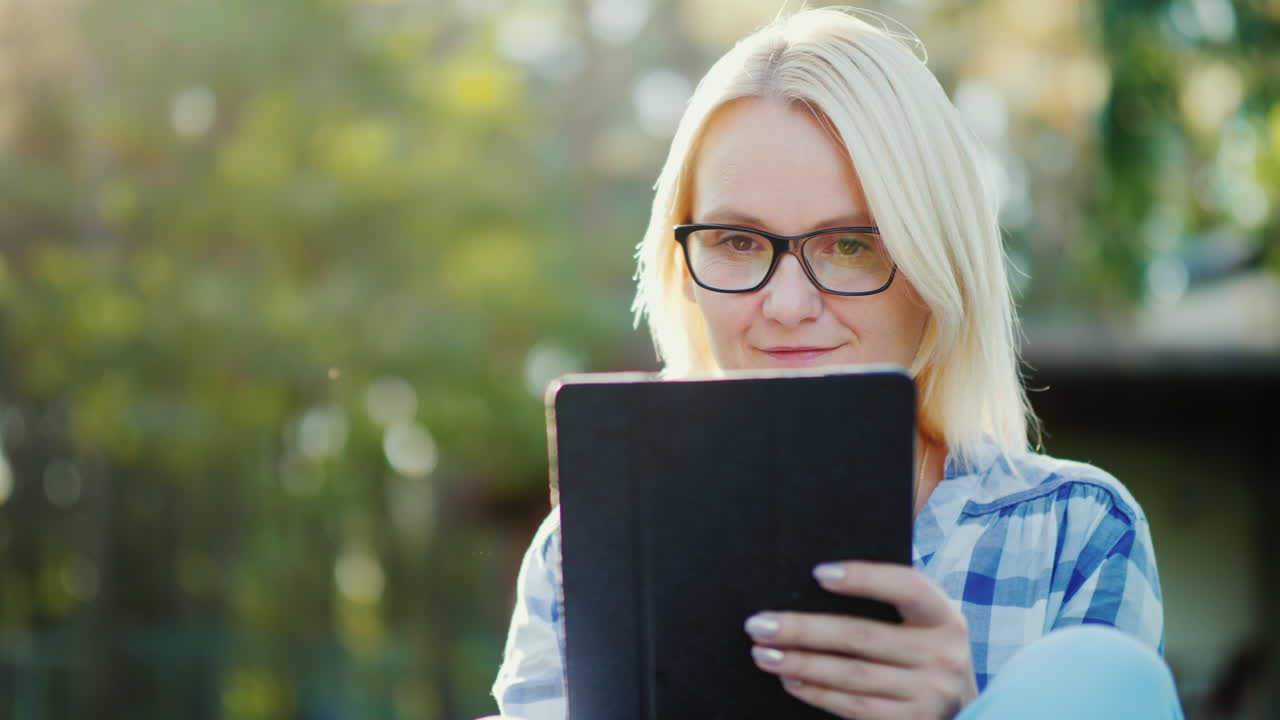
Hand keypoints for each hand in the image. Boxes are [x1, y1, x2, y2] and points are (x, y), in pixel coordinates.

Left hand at [744, 561, 977, 719]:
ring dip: (799, 664)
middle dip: (803, 630)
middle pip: (861, 636)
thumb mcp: (923, 621)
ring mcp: (930, 695)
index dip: (864, 578)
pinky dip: (816, 692)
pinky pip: (853, 706)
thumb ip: (890, 597)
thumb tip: (822, 575)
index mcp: (945, 617)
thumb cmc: (922, 649)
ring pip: (850, 675)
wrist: (961, 709)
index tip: (817, 573)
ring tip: (763, 653)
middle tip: (759, 624)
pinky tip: (790, 680)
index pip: (906, 586)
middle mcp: (944, 656)